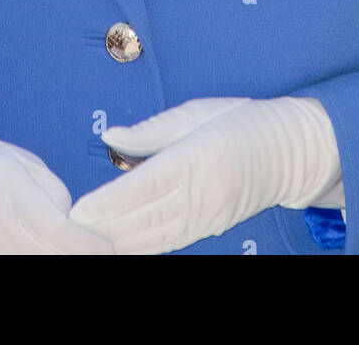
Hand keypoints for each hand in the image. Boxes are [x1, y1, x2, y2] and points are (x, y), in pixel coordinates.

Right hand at [0, 126, 115, 254]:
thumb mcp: (21, 162)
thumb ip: (52, 193)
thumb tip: (77, 226)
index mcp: (7, 184)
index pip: (58, 229)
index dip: (88, 245)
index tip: (108, 248)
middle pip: (47, 255)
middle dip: (76, 256)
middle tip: (97, 252)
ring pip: (28, 264)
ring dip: (52, 257)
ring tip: (65, 248)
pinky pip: (5, 265)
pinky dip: (26, 259)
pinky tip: (34, 249)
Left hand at [68, 96, 341, 254]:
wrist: (291, 151)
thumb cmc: (242, 121)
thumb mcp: (197, 111)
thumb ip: (151, 130)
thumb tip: (111, 136)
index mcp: (198, 156)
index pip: (144, 186)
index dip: (109, 203)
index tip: (79, 208)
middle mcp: (203, 192)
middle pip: (144, 218)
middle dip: (103, 227)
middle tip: (67, 228)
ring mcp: (208, 215)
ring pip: (155, 237)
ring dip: (119, 241)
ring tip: (85, 240)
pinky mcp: (211, 227)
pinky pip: (170, 242)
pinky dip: (143, 246)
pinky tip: (119, 245)